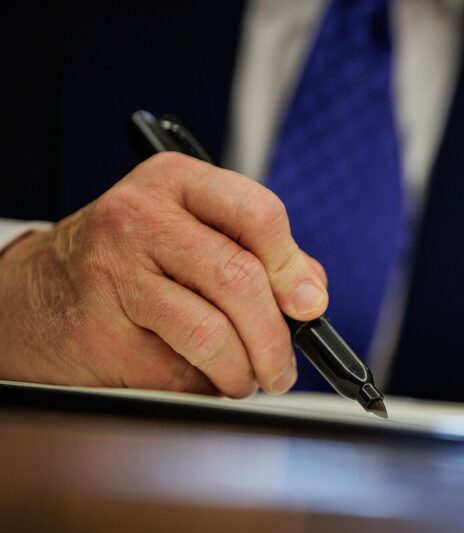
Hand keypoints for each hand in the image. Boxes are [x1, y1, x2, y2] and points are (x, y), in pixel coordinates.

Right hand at [0, 153, 327, 396]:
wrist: (41, 290)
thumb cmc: (135, 256)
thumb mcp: (194, 228)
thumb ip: (259, 253)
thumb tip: (310, 295)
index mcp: (176, 182)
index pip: (257, 213)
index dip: (291, 267)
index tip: (309, 306)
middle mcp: (140, 217)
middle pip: (237, 279)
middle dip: (274, 337)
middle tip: (283, 366)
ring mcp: (114, 272)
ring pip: (210, 334)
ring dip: (243, 371)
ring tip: (247, 378)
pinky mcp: (100, 330)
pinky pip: (177, 372)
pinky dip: (203, 384)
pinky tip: (202, 377)